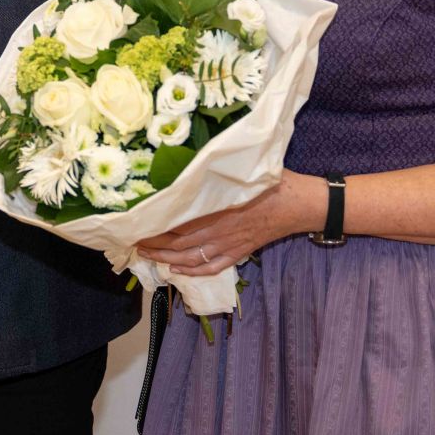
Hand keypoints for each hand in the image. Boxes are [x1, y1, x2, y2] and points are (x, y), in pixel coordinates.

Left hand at [135, 175, 320, 276]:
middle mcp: (220, 230)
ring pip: (191, 257)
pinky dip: (193, 270)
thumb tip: (188, 164)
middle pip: (179, 241)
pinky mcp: (240, 252)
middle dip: (154, 244)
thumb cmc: (272, 180)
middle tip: (134, 240)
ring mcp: (230, 244)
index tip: (137, 222)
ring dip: (166, 259)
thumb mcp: (241, 170)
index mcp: (218, 207)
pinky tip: (178, 269)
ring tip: (147, 255)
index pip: (178, 221)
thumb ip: (214, 172)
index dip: (156, 225)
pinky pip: (213, 266)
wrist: (301, 203)